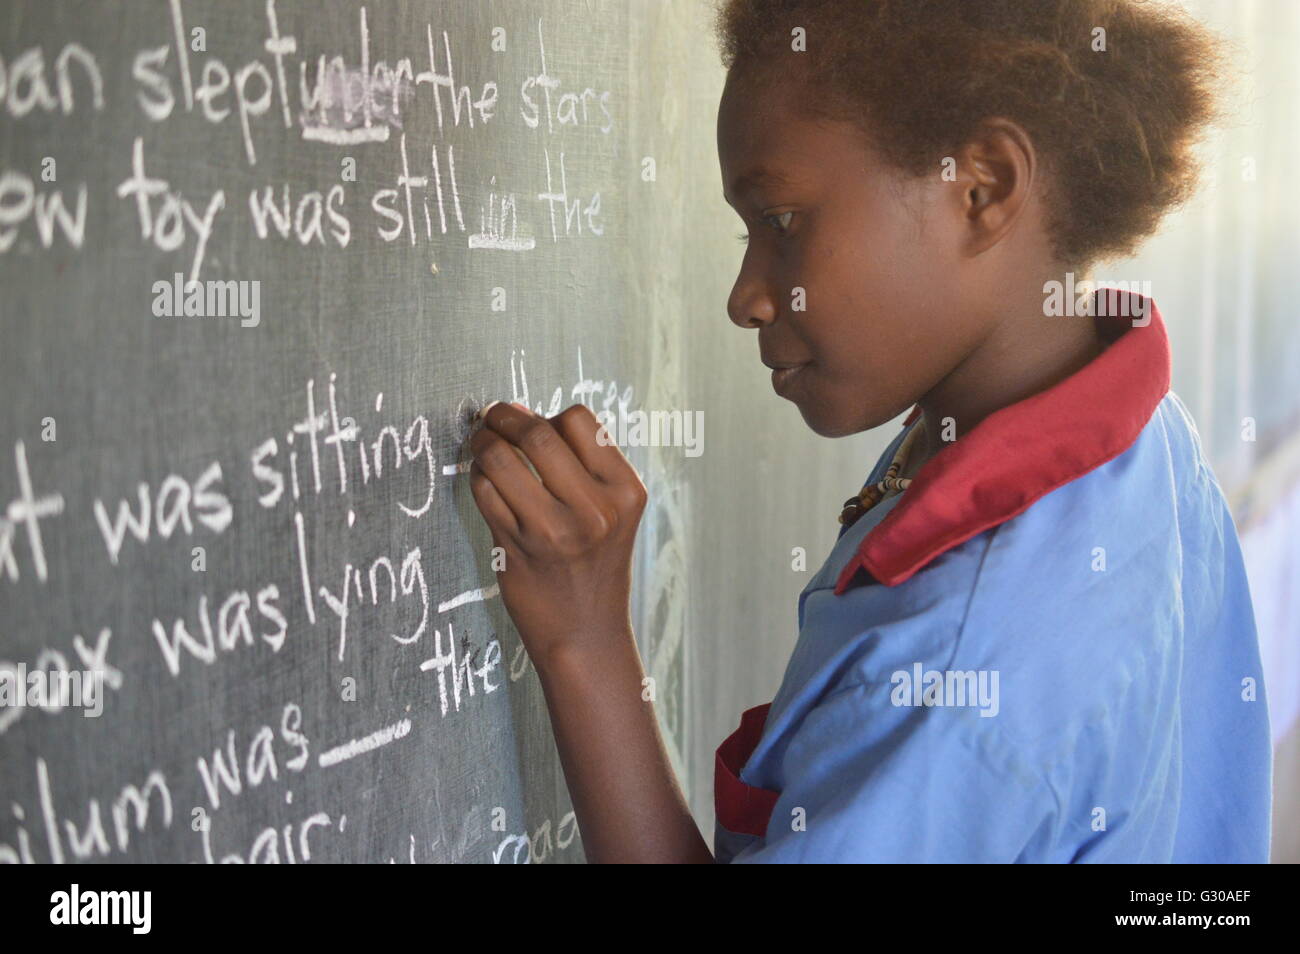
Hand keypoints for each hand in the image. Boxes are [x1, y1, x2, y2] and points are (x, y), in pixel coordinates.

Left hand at [467, 401, 646, 668]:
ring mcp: (553, 530)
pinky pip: (483, 491)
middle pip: (537, 432)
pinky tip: (484, 481)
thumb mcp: (612, 512)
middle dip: (505, 417)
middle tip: (491, 419)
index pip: (579, 420)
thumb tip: (519, 412)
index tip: (531, 423)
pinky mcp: (517, 547)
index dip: (548, 415)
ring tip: (482, 445)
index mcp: (624, 491)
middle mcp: (594, 509)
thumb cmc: (595, 565)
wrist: (586, 634)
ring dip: (482, 442)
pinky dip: (477, 477)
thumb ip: (579, 465)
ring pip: (500, 458)